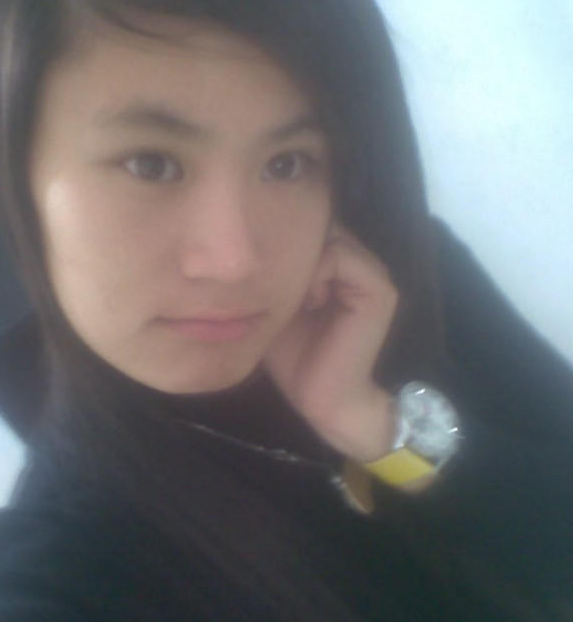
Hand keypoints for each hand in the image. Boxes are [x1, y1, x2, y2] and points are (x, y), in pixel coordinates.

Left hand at [264, 225, 398, 462]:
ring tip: (294, 297)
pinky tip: (308, 302)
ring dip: (301, 260)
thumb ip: (266, 270)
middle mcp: (357, 260)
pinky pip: (339, 255)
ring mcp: (372, 272)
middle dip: (288, 244)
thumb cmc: (292, 356)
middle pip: (315, 222)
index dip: (280, 236)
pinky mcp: (379, 289)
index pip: (306, 223)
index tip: (261, 271)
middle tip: (273, 281)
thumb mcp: (271, 302)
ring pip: (325, 234)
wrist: (323, 400)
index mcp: (334, 262)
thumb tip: (243, 239)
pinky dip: (315, 272)